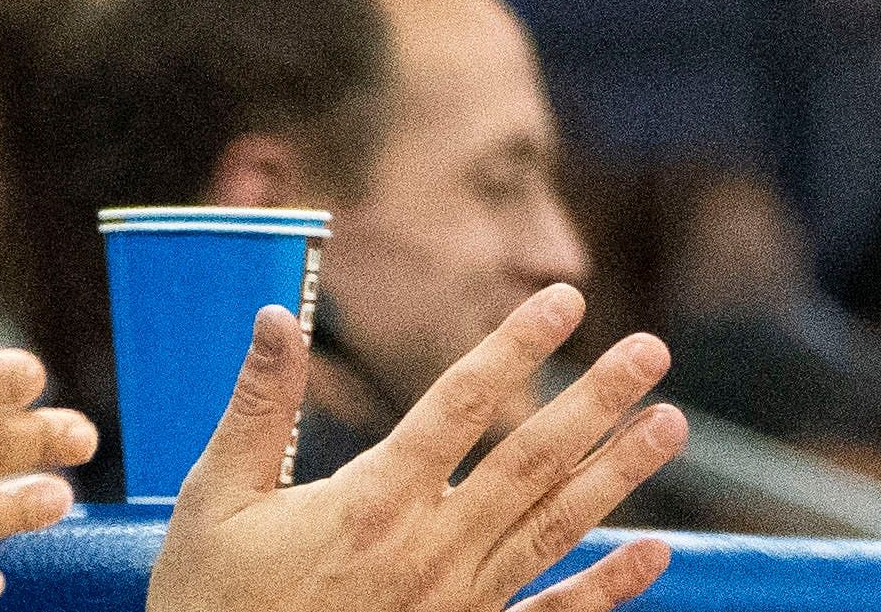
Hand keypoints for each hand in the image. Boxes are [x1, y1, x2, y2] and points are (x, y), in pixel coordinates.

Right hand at [151, 289, 680, 611]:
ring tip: (671, 424)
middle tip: (653, 349)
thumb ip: (258, 410)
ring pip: (554, 528)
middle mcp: (427, 550)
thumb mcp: (214, 507)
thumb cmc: (209, 611)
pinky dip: (605, 590)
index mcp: (370, 504)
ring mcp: (455, 604)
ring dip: (618, 474)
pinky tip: (654, 557)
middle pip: (530, 460)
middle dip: (597, 399)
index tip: (567, 298)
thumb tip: (275, 315)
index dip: (517, 346)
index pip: (460, 404)